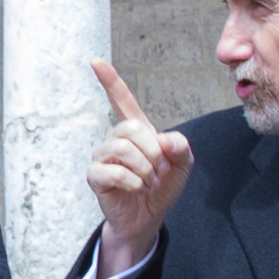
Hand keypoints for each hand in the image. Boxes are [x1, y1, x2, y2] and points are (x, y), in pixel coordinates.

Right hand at [85, 61, 191, 275]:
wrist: (149, 217)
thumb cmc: (162, 188)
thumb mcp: (183, 165)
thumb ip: (182, 147)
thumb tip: (165, 140)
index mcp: (136, 130)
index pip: (121, 99)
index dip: (109, 80)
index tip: (95, 61)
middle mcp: (115, 139)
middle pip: (130, 127)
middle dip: (152, 151)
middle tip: (159, 171)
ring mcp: (103, 156)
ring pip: (122, 149)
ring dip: (144, 169)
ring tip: (149, 182)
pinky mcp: (96, 176)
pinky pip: (114, 171)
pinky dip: (133, 182)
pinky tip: (137, 189)